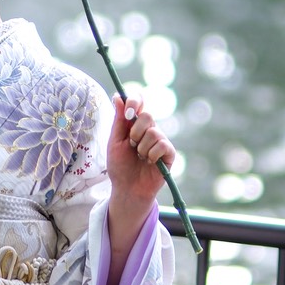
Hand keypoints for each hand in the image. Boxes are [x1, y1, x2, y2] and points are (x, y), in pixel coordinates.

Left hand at [106, 91, 175, 215]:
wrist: (127, 188)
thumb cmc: (119, 166)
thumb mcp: (115, 141)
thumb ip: (119, 120)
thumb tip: (118, 96)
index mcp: (135, 123)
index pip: (139, 102)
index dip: (135, 101)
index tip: (129, 111)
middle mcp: (150, 129)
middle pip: (148, 115)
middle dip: (135, 131)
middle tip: (131, 144)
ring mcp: (161, 140)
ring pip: (154, 132)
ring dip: (142, 148)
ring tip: (140, 157)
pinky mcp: (169, 153)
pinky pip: (163, 145)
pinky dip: (152, 155)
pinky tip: (150, 162)